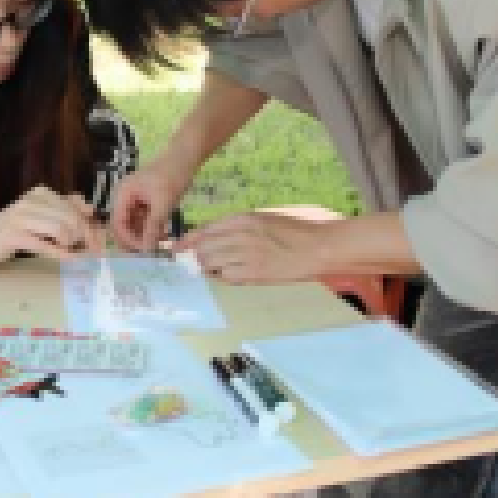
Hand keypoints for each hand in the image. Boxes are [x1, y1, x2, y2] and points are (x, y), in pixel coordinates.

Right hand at [0, 185, 100, 262]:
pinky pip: (45, 245)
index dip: (92, 224)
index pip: (76, 205)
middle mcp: (31, 201)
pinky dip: (61, 254)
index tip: (100, 241)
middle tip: (93, 252)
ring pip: (60, 230)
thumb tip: (91, 215)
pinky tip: (69, 260)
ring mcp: (21, 217)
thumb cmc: (15, 229)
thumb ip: (64, 212)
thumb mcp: (42, 215)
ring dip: (73, 245)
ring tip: (73, 253)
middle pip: (72, 218)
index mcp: (41, 193)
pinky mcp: (13, 235)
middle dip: (87, 237)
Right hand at [108, 159, 193, 252]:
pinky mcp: (146, 200)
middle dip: (135, 239)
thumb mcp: (163, 204)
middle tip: (151, 253)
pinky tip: (164, 235)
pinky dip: (152, 228)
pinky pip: (144, 219)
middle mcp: (125, 197)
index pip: (117, 223)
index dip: (127, 239)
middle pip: (123, 225)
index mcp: (122, 194)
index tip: (144, 252)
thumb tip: (146, 250)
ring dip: (145, 235)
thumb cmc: (172, 176)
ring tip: (160, 245)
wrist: (187, 156)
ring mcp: (135, 198)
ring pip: (134, 223)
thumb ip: (153, 227)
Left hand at [181, 211, 317, 284]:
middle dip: (196, 257)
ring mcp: (248, 255)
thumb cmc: (296, 231)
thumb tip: (215, 236)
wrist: (320, 247)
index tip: (176, 248)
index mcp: (243, 219)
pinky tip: (229, 277)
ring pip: (211, 263)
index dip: (187, 241)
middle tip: (194, 263)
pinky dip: (224, 278)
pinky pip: (228, 277)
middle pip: (204, 248)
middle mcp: (242, 235)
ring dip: (208, 268)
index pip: (204, 230)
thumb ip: (239, 226)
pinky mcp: (257, 274)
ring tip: (212, 271)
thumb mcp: (264, 218)